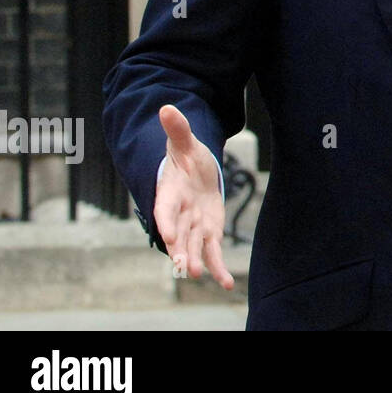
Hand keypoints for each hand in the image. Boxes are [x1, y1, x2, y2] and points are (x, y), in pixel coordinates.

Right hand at [155, 104, 233, 289]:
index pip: (164, 210)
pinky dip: (219, 268)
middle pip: (178, 235)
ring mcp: (193, 226)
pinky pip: (213, 253)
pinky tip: (227, 284)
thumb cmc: (186, 157)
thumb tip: (167, 108)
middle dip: (180, 250)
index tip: (167, 236)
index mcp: (169, 194)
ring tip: (200, 276)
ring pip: (193, 246)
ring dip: (197, 261)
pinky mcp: (208, 232)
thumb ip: (178, 130)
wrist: (193, 171)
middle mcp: (179, 214)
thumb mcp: (184, 142)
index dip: (166, 223)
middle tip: (184, 266)